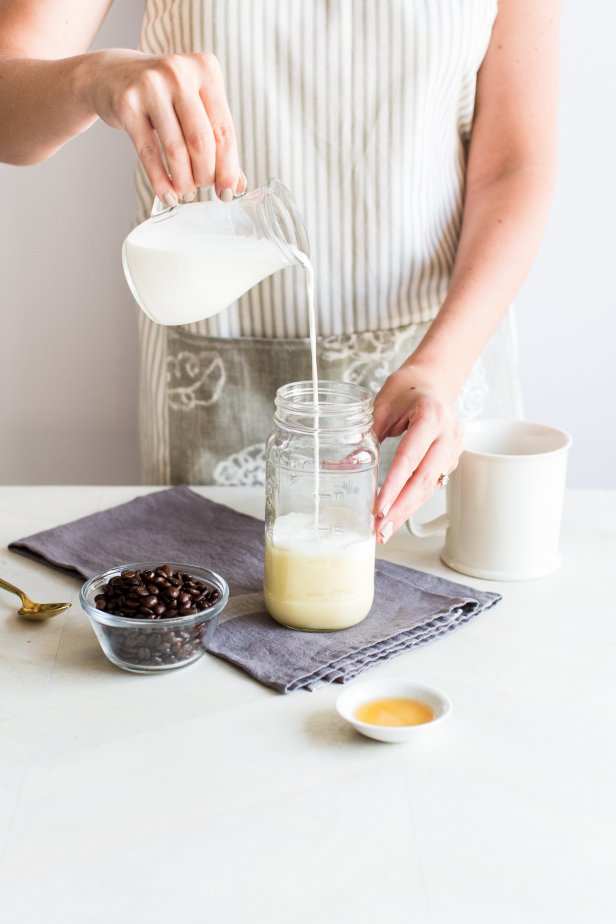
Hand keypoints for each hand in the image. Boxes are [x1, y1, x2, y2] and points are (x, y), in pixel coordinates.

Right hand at [76, 49, 245, 204]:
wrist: (112, 75)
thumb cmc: (164, 96)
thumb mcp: (195, 108)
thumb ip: (217, 142)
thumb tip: (236, 185)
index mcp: (206, 69)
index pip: (224, 129)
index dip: (228, 167)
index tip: (228, 192)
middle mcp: (178, 73)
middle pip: (201, 141)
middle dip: (205, 175)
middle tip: (202, 188)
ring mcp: (150, 86)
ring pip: (176, 149)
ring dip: (184, 181)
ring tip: (185, 192)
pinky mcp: (127, 104)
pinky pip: (149, 152)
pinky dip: (160, 180)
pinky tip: (166, 195)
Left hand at [372, 366, 463, 542]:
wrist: (433, 382)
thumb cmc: (406, 390)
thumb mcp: (382, 405)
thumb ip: (366, 434)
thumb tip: (340, 464)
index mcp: (431, 416)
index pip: (410, 458)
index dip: (394, 486)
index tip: (379, 508)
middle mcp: (448, 434)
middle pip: (424, 480)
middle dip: (401, 509)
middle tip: (380, 529)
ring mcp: (455, 448)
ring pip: (431, 487)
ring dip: (407, 511)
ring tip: (384, 530)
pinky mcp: (452, 459)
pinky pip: (433, 484)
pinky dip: (414, 501)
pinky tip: (397, 515)